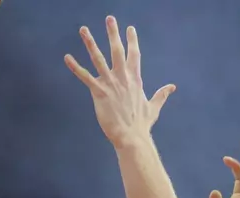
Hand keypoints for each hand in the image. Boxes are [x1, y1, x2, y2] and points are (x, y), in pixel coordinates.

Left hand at [65, 17, 175, 149]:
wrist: (132, 137)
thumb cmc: (142, 125)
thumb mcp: (154, 107)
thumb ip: (161, 94)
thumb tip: (172, 87)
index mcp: (135, 79)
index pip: (134, 54)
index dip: (132, 40)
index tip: (130, 28)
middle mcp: (122, 77)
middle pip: (117, 50)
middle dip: (113, 33)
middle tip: (109, 18)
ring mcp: (110, 84)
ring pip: (98, 58)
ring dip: (90, 43)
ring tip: (83, 29)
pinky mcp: (99, 93)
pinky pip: (85, 77)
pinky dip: (75, 67)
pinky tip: (67, 57)